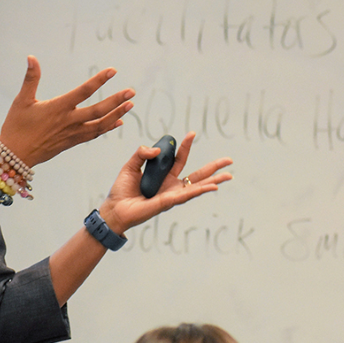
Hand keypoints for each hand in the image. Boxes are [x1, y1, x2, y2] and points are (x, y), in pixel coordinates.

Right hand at [0, 56, 133, 166]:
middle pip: (98, 110)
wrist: (15, 155)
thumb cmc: (16, 126)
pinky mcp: (72, 142)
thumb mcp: (21, 100)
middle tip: (131, 92)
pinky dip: (108, 128)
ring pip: (100, 125)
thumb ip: (31, 78)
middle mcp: (69, 121)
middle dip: (116, 101)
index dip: (99, 80)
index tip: (113, 71)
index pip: (83, 91)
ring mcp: (72, 134)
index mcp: (58, 107)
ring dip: (117, 114)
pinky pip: (95, 134)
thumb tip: (32, 57)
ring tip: (130, 105)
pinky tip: (118, 121)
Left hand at [98, 132, 232, 234]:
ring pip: (197, 186)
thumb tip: (158, 149)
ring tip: (229, 175)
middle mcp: (172, 186)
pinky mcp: (168, 202)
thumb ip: (142, 154)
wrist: (114, 209)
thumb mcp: (131, 166)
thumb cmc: (122, 191)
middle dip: (213, 167)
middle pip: (197, 174)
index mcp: (164, 176)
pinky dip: (201, 190)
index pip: (180, 159)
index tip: (192, 133)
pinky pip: (187, 194)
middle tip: (229, 160)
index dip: (186, 146)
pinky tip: (213, 186)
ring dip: (214, 180)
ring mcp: (172, 195)